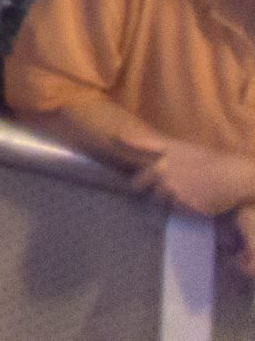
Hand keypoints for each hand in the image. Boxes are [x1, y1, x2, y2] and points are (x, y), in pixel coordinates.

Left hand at [135, 141, 254, 218]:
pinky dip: (184, 210)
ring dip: (170, 203)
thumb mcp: (175, 146)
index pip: (137, 182)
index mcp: (159, 165)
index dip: (139, 185)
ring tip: (185, 195)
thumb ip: (146, 144)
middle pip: (148, 194)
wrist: (232, 175)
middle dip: (154, 194)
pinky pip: (179, 214)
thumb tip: (118, 136)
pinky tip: (194, 201)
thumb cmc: (204, 158)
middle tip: (170, 191)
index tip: (141, 186)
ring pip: (163, 205)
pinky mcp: (189, 209)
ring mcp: (177, 196)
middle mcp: (165, 180)